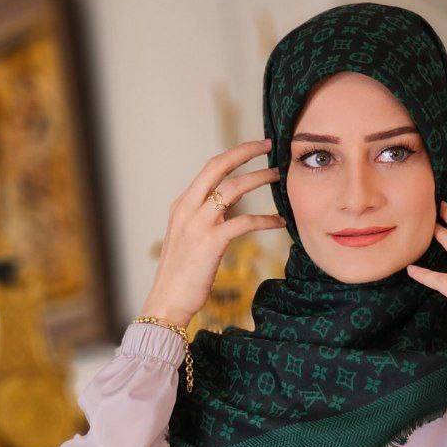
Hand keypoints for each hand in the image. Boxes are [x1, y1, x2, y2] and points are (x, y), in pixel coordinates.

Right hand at [142, 138, 286, 327]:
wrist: (168, 301)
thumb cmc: (181, 276)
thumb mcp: (188, 240)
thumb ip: (204, 221)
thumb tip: (226, 211)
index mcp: (182, 205)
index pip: (210, 169)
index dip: (234, 155)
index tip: (255, 148)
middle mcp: (188, 208)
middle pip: (218, 166)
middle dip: (245, 151)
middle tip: (269, 145)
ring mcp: (198, 224)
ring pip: (233, 189)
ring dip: (258, 179)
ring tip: (278, 177)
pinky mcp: (211, 242)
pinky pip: (244, 222)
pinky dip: (265, 219)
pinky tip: (279, 221)